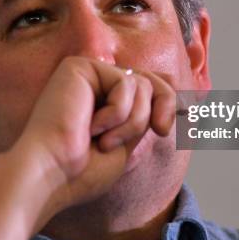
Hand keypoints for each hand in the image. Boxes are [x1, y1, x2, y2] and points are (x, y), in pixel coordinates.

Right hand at [12, 56, 176, 213]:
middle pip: (152, 80)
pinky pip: (126, 83)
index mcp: (105, 102)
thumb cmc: (82, 171)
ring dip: (132, 121)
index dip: (171, 99)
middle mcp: (96, 84)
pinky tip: (92, 127)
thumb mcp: (127, 142)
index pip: (148, 89)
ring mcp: (88, 74)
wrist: (51, 173)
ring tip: (104, 141)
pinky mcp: (80, 66)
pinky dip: (118, 112)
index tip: (188, 116)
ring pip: (142, 85)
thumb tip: (174, 96)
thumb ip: (144, 116)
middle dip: (166, 104)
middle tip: (163, 130)